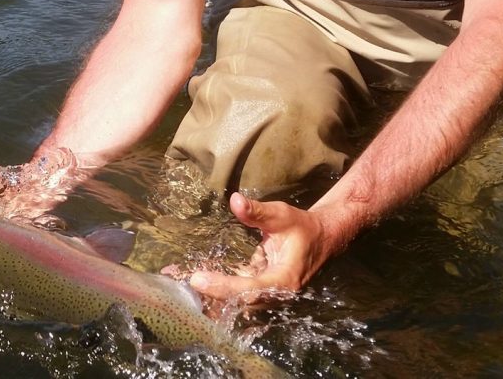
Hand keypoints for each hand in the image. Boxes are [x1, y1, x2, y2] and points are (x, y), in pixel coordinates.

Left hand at [188, 192, 328, 300]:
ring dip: (210, 294)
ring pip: (236, 301)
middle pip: (238, 302)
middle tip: (179, 284)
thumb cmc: (302, 227)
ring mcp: (268, 295)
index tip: (198, 280)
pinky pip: (237, 293)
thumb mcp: (282, 215)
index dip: (223, 287)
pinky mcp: (260, 290)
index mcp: (283, 280)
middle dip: (210, 295)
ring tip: (181, 283)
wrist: (322, 239)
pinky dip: (218, 287)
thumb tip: (235, 201)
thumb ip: (258, 212)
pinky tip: (194, 280)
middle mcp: (275, 295)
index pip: (249, 289)